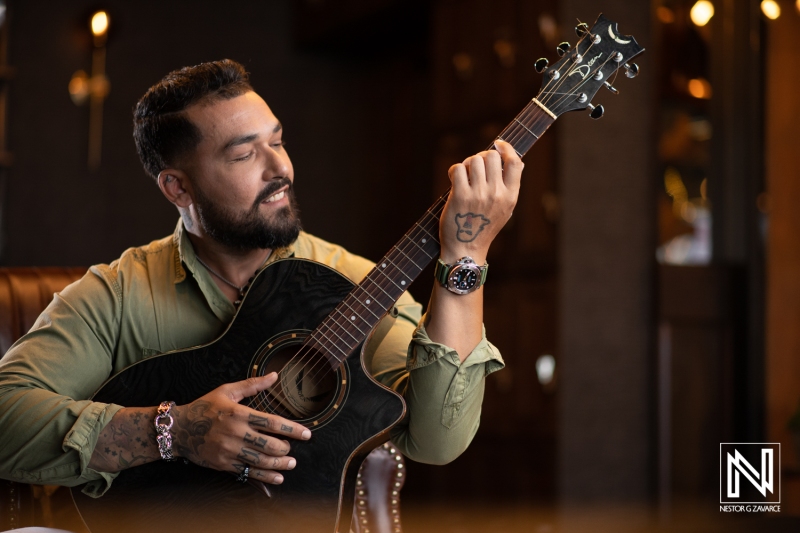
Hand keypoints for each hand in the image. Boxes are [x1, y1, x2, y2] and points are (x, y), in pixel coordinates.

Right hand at [171, 372, 309, 483]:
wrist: (178, 429)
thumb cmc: (204, 407)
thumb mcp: (227, 391)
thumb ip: (252, 384)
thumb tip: (274, 375)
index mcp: (239, 414)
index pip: (272, 422)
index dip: (291, 429)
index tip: (306, 434)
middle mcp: (236, 433)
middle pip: (268, 444)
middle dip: (285, 448)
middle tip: (292, 449)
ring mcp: (229, 450)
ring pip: (260, 460)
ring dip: (279, 464)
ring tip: (290, 464)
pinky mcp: (224, 464)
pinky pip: (248, 472)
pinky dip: (264, 476)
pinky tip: (277, 477)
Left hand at [440, 140, 521, 262]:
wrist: (465, 249)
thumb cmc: (483, 227)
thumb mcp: (504, 209)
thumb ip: (509, 187)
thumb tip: (514, 160)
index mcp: (510, 197)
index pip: (515, 162)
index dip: (507, 148)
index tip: (498, 144)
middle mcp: (497, 194)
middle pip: (491, 157)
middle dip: (481, 157)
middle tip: (475, 168)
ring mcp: (478, 195)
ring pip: (474, 160)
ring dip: (467, 165)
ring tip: (464, 177)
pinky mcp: (460, 196)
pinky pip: (458, 168)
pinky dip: (454, 171)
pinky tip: (454, 180)